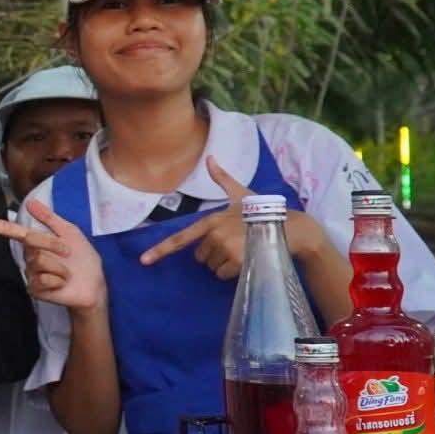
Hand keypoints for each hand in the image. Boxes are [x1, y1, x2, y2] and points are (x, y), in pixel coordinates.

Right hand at [0, 199, 105, 312]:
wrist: (94, 286)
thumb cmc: (83, 259)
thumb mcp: (70, 232)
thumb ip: (49, 218)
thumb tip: (29, 202)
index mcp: (34, 242)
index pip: (7, 231)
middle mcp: (28, 257)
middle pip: (32, 242)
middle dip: (53, 245)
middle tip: (69, 253)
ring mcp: (30, 274)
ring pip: (40, 261)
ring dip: (59, 266)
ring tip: (67, 273)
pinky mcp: (35, 289)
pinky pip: (44, 278)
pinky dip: (59, 279)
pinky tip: (63, 284)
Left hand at [138, 156, 254, 278]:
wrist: (290, 228)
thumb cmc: (262, 211)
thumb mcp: (240, 193)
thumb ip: (222, 179)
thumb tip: (210, 158)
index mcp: (211, 220)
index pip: (181, 238)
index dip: (161, 250)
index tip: (144, 261)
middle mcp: (214, 234)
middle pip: (200, 257)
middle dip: (213, 255)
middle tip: (233, 244)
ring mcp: (225, 248)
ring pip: (212, 267)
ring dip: (223, 264)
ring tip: (242, 251)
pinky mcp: (237, 261)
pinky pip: (223, 275)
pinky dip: (232, 273)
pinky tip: (246, 260)